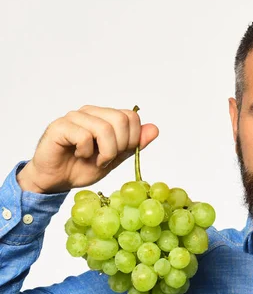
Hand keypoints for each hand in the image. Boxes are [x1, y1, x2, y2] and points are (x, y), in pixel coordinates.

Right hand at [17, 105, 158, 193]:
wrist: (56, 181)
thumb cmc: (82, 167)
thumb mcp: (115, 158)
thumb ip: (134, 144)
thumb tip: (155, 129)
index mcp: (105, 116)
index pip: (131, 116)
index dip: (132, 139)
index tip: (119, 154)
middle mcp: (91, 112)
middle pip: (121, 120)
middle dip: (119, 146)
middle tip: (106, 159)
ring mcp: (75, 117)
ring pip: (104, 128)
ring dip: (104, 152)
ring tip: (94, 160)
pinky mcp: (60, 126)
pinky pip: (84, 136)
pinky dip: (86, 152)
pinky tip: (78, 155)